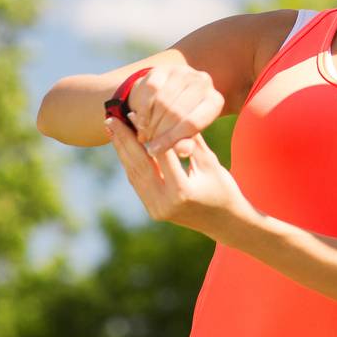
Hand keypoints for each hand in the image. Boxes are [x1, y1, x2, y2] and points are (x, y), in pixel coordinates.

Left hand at [106, 115, 251, 237]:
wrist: (225, 222)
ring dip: (122, 151)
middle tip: (111, 119)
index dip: (146, 131)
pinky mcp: (153, 211)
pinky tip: (124, 147)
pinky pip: (138, 184)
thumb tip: (173, 114)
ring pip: (134, 175)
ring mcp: (157, 209)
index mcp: (182, 190)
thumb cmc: (224, 189)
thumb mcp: (211, 163)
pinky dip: (130, 164)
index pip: (159, 153)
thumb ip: (191, 142)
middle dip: (124, 140)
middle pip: (140, 165)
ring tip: (113, 130)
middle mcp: (165, 202)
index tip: (134, 113)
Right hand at [127, 64, 225, 159]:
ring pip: (163, 101)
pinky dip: (143, 109)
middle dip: (160, 132)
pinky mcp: (164, 68)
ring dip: (150, 122)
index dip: (172, 139)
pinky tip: (140, 121)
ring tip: (145, 135)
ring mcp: (184, 72)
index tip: (155, 151)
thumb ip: (185, 143)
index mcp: (215, 101)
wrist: (164, 97)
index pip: (193, 123)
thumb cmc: (180, 122)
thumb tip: (183, 151)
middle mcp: (203, 82)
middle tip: (149, 144)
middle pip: (177, 112)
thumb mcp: (186, 134)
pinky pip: (151, 90)